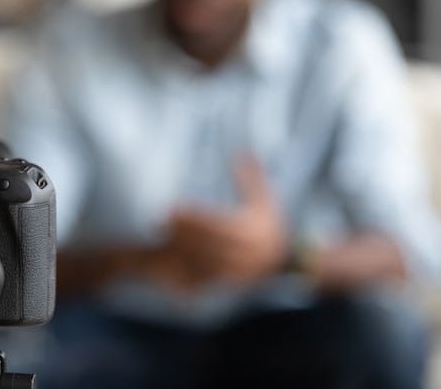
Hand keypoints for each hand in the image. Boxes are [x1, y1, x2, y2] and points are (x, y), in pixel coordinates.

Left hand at [161, 156, 288, 290]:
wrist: (282, 263)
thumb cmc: (269, 225)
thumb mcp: (265, 200)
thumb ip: (253, 177)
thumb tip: (243, 151)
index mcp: (253, 237)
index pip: (219, 226)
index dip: (195, 218)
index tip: (173, 207)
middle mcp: (246, 260)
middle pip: (207, 247)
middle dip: (181, 234)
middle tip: (158, 219)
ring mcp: (235, 278)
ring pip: (201, 266)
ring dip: (177, 252)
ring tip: (158, 235)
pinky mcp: (224, 289)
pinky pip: (200, 282)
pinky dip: (182, 270)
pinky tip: (163, 257)